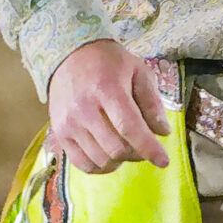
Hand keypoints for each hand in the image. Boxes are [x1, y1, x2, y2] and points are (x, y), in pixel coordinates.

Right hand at [47, 41, 171, 173]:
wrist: (70, 55)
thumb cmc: (108, 63)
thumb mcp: (138, 71)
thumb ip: (152, 102)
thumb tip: (162, 132)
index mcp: (107, 89)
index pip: (129, 127)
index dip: (148, 148)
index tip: (163, 160)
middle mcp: (84, 109)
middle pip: (116, 148)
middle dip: (137, 153)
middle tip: (143, 145)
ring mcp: (69, 123)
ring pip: (101, 159)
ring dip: (120, 160)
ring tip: (126, 146)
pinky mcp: (60, 133)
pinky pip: (82, 164)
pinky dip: (100, 166)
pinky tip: (108, 156)